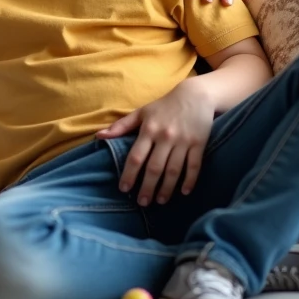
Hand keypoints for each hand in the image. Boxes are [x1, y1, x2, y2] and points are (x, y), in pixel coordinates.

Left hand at [97, 82, 214, 205]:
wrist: (196, 95)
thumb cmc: (164, 106)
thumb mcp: (142, 112)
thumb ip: (121, 126)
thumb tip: (99, 136)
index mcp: (149, 129)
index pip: (136, 156)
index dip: (129, 174)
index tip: (124, 189)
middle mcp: (165, 137)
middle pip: (154, 167)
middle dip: (147, 187)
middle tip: (142, 202)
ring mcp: (183, 141)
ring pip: (173, 170)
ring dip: (166, 188)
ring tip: (160, 201)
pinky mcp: (199, 143)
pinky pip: (194, 166)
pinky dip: (189, 180)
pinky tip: (184, 192)